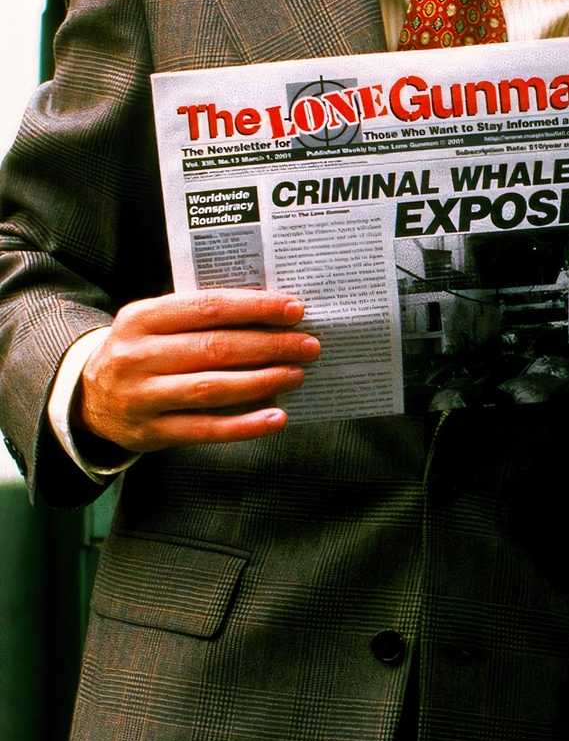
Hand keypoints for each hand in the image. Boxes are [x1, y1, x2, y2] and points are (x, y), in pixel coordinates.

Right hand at [77, 290, 319, 452]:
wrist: (88, 399)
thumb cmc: (140, 353)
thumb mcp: (153, 325)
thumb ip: (198, 317)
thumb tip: (268, 315)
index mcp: (140, 318)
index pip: (207, 307)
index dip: (255, 308)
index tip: (294, 309)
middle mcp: (137, 356)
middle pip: (214, 348)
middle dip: (269, 345)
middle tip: (308, 345)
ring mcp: (142, 397)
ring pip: (212, 388)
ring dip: (262, 381)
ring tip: (296, 374)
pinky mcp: (151, 433)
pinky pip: (206, 429)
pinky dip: (245, 425)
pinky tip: (277, 417)